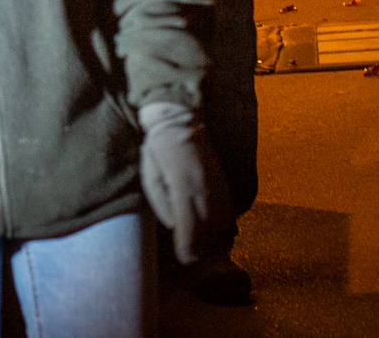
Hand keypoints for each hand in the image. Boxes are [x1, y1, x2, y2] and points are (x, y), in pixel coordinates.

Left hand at [136, 101, 217, 264]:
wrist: (180, 121)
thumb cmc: (158, 150)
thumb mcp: (150, 177)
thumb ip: (163, 206)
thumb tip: (176, 228)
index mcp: (183, 186)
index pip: (190, 229)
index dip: (188, 249)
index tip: (184, 257)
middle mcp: (205, 188)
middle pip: (208, 233)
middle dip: (198, 246)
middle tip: (186, 248)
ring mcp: (219, 186)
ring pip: (221, 225)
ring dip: (209, 234)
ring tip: (195, 231)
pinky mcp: (226, 183)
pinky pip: (227, 213)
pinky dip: (218, 222)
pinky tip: (205, 218)